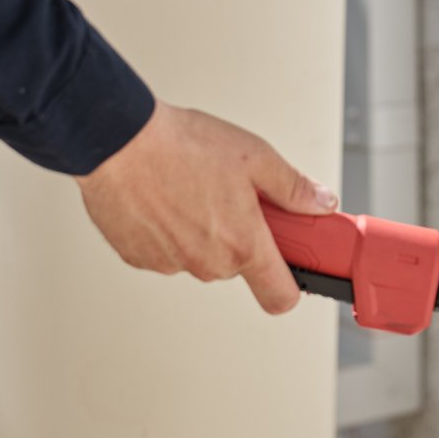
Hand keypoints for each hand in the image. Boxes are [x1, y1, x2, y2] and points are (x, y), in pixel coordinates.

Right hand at [77, 105, 335, 313]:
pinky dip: (167, 231)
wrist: (117, 141)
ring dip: (199, 232)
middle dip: (238, 236)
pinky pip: (165, 251)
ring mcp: (170, 264)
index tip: (288, 266)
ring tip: (188, 188)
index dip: (288, 285)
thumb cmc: (180, 145)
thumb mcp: (254, 156)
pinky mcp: (138, 258)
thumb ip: (293, 187)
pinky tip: (162, 197)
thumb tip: (321, 203)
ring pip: (198, 256)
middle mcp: (207, 263)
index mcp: (241, 244)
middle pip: (236, 265)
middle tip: (228, 197)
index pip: (279, 296)